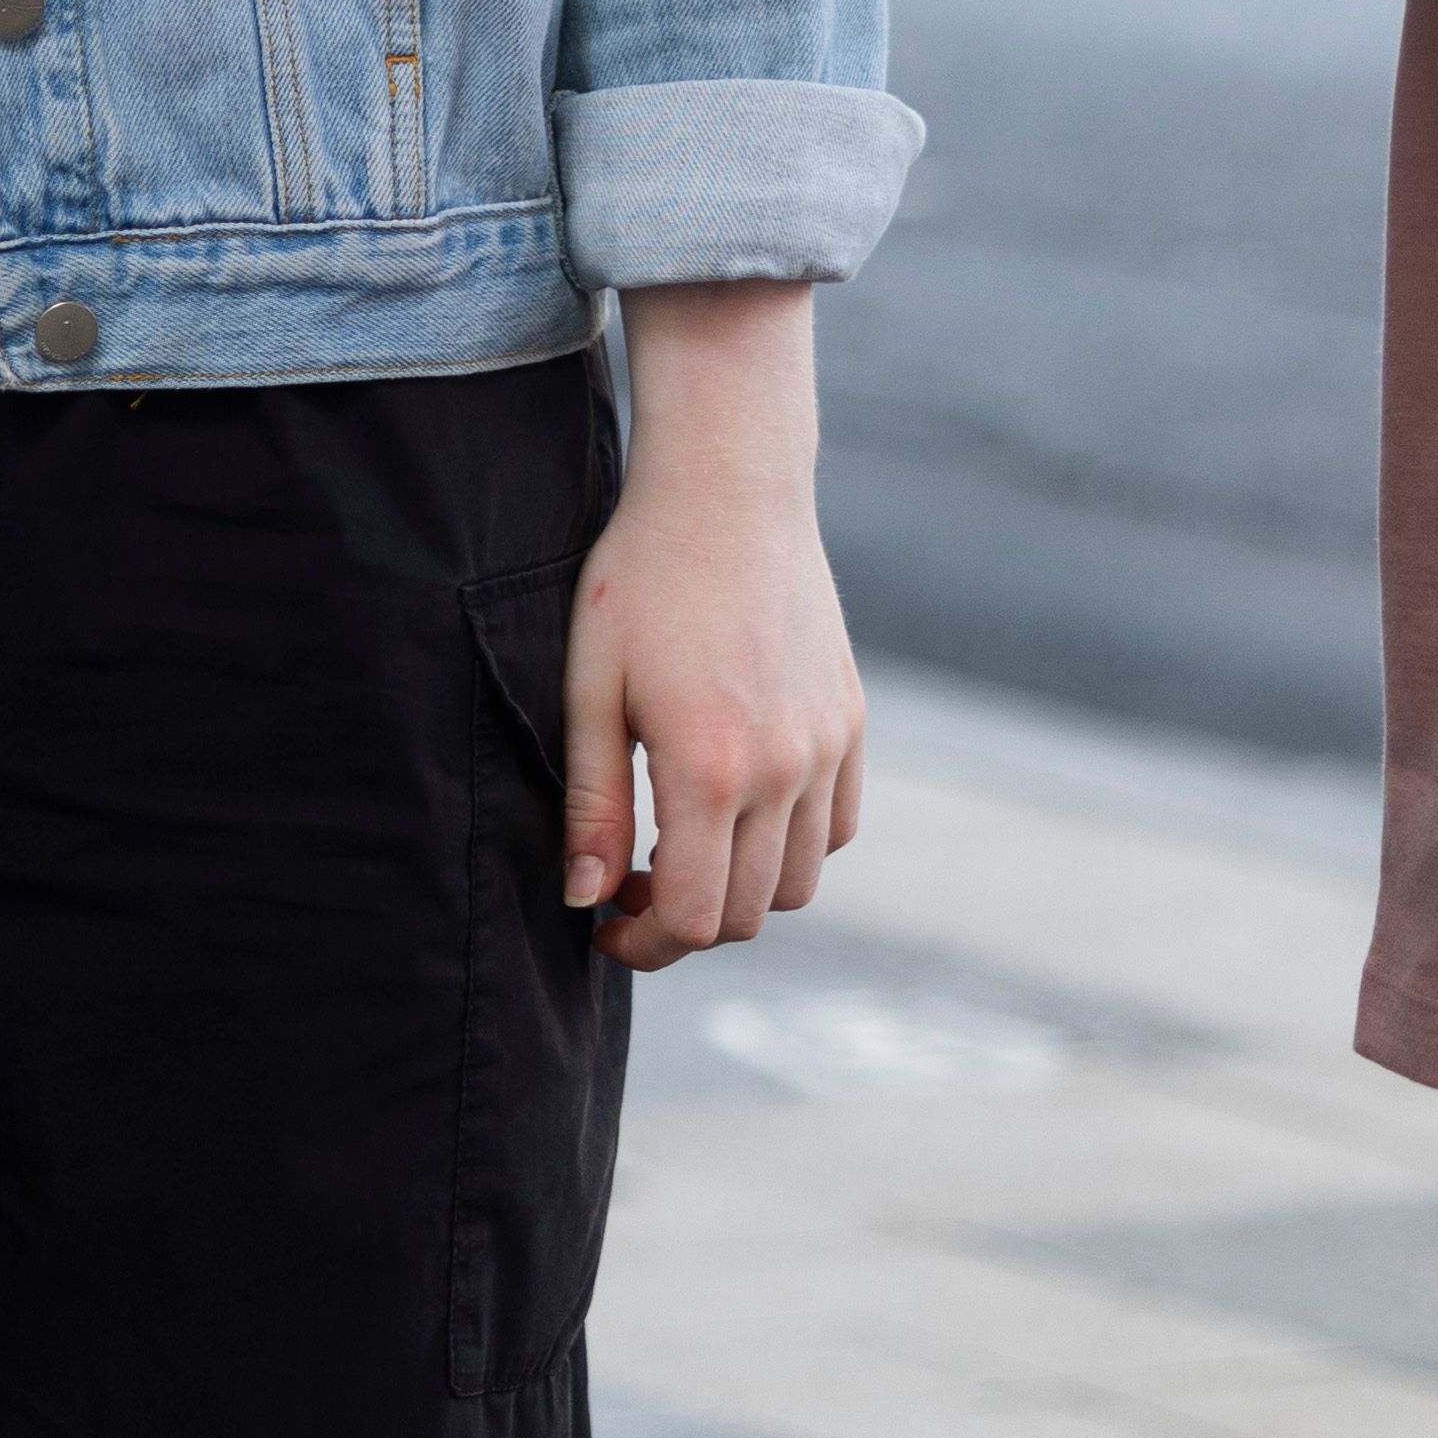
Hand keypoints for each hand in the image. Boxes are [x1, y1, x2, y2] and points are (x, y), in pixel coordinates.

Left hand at [570, 285, 865, 970]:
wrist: (728, 491)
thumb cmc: (641, 581)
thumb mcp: (591, 690)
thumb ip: (592, 804)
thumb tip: (585, 899)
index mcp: (709, 771)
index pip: (691, 918)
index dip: (643, 945)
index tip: (605, 925)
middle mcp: (783, 772)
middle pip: (745, 914)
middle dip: (683, 924)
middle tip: (630, 886)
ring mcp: (827, 748)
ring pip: (798, 882)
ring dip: (739, 889)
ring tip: (684, 845)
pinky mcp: (851, 722)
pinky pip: (837, 828)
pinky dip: (793, 845)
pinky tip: (741, 807)